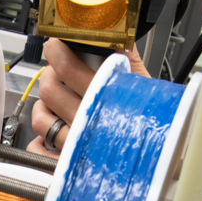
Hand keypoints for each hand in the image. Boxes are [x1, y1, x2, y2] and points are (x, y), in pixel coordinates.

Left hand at [26, 39, 149, 158]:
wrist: (163, 159)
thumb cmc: (156, 126)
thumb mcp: (147, 87)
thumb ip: (129, 59)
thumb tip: (118, 36)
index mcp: (106, 100)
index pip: (67, 68)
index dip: (58, 52)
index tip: (57, 45)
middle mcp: (87, 124)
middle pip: (49, 89)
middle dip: (50, 73)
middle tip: (56, 70)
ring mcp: (75, 146)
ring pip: (40, 118)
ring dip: (44, 105)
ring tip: (55, 101)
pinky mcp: (66, 164)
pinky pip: (38, 148)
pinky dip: (40, 139)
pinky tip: (55, 130)